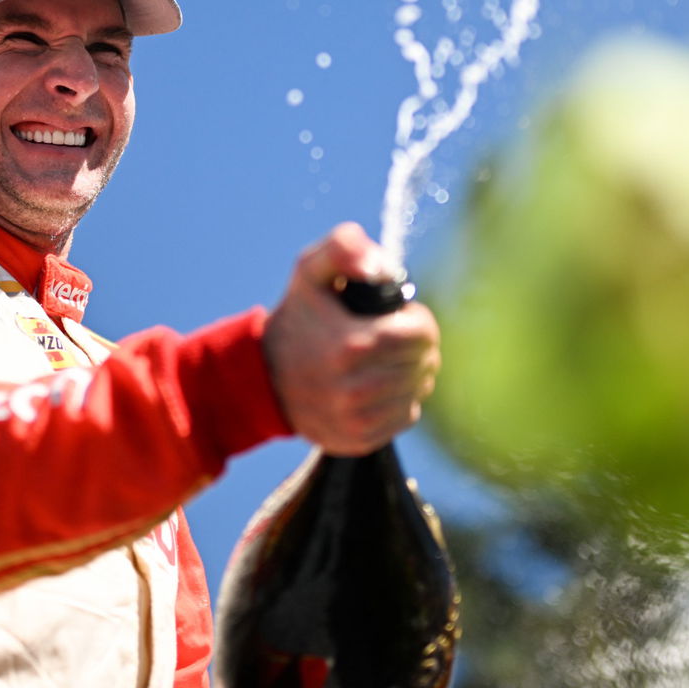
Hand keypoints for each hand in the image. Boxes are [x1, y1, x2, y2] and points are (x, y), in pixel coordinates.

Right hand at [263, 223, 440, 454]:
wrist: (263, 376)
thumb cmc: (299, 316)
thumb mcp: (312, 269)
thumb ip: (344, 247)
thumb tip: (380, 266)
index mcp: (350, 347)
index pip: (423, 335)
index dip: (417, 321)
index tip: (397, 317)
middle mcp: (355, 391)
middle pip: (424, 363)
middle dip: (415, 345)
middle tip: (390, 336)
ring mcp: (357, 420)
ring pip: (418, 390)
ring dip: (410, 372)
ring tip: (384, 359)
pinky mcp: (359, 440)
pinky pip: (406, 416)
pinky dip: (399, 399)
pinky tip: (376, 385)